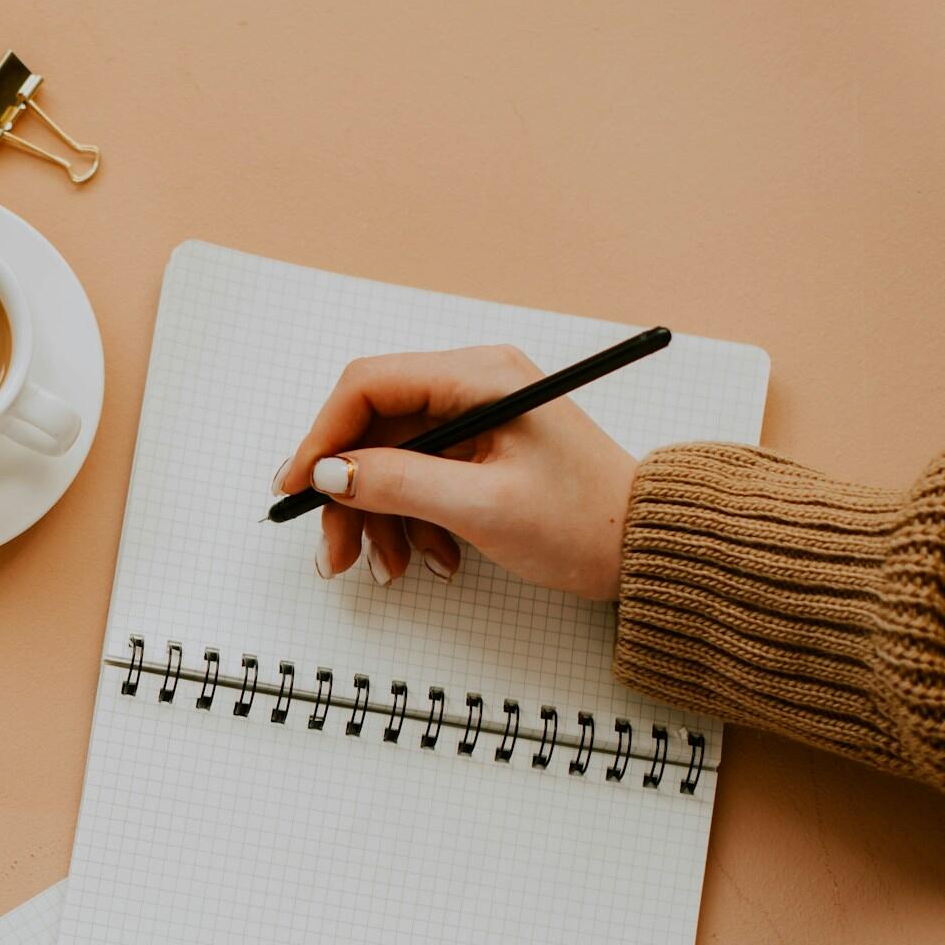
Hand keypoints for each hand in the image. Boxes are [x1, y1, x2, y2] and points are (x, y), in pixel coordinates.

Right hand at [271, 345, 637, 600]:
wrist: (648, 547)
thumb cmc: (586, 523)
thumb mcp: (483, 508)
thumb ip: (398, 484)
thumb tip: (329, 474)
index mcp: (480, 376)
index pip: (368, 384)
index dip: (322, 436)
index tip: (295, 487)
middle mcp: (472, 384)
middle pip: (373, 428)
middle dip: (348, 493)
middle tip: (333, 552)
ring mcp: (475, 417)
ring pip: (390, 459)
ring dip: (377, 517)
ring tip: (388, 568)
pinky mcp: (478, 450)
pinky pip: (418, 478)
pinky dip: (410, 520)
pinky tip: (429, 557)